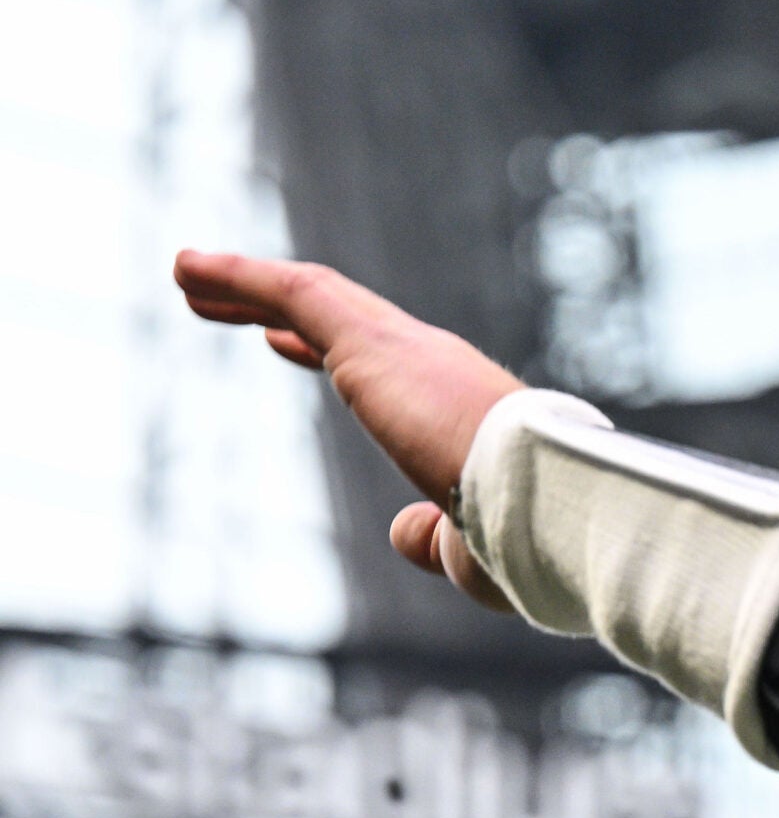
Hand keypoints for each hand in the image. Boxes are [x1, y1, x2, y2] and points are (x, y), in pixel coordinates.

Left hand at [172, 250, 521, 611]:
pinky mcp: (369, 344)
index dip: (331, 353)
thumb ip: (432, 535)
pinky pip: (291, 293)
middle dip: (283, 310)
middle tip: (232, 304)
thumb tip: (403, 530)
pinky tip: (187, 270)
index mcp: (460, 412)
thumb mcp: (472, 547)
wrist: (552, 503)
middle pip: (342, 322)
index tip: (286, 343)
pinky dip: (237, 276)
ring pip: (309, 298)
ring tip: (187, 275)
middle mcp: (433, 366)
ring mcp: (403, 349)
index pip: (386, 370)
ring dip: (244, 285)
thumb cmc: (531, 538)